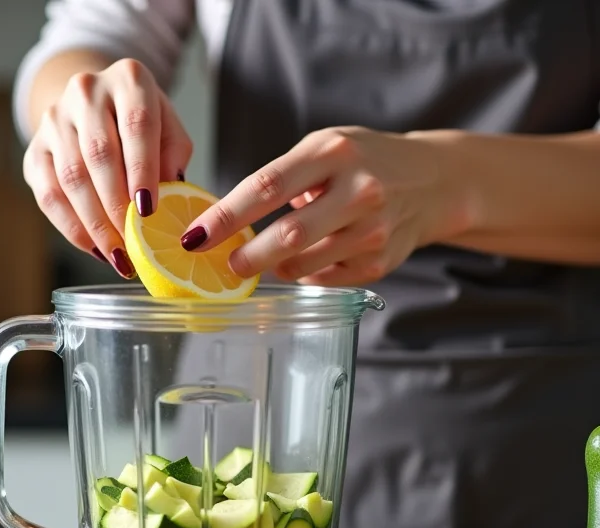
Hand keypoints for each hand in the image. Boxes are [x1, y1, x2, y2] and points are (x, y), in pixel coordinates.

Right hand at [24, 58, 192, 277]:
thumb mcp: (169, 132)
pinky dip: (72, 227)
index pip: (136, 125)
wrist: (98, 106)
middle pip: (99, 155)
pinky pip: (48, 194)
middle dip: (117, 207)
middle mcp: (86, 92)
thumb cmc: (142, 125)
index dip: (142, 171)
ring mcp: (54, 119)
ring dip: (95, 224)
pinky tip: (94, 248)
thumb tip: (168, 202)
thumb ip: (173, 161)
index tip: (149, 211)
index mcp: (128, 80)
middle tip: (134, 244)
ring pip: (72, 178)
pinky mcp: (35, 149)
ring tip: (117, 255)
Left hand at [180, 127, 461, 285]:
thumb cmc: (365, 160)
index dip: (225, 216)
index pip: (266, 187)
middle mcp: (357, 191)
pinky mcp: (380, 262)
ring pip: (302, 265)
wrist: (434, 181)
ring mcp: (372, 231)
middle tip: (224, 264)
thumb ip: (282, 178)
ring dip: (274, 267)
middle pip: (286, 236)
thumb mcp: (326, 148)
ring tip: (266, 258)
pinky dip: (305, 274)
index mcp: (333, 152)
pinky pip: (324, 279)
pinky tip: (308, 260)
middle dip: (245, 257)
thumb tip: (228, 221)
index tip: (194, 237)